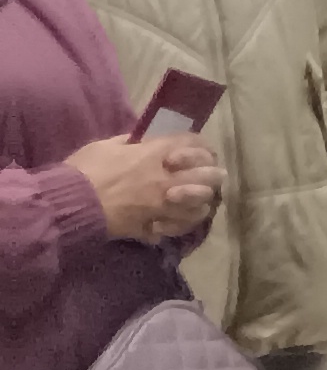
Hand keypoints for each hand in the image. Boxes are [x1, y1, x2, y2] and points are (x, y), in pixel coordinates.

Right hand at [66, 134, 217, 242]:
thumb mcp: (107, 145)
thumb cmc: (85, 170)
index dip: (200, 147)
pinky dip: (181, 225)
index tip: (195, 153)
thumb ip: (131, 142)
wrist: (71, 203)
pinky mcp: (153, 225)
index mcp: (157, 152)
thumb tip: (141, 142)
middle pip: (210, 175)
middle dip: (213, 175)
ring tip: (194, 202)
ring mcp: (163, 204)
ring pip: (202, 204)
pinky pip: (180, 227)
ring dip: (201, 202)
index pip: (196, 143)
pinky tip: (174, 222)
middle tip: (209, 178)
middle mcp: (168, 177)